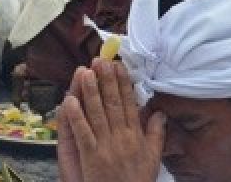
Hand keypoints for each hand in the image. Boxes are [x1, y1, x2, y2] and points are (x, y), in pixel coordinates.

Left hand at [57, 61, 164, 181]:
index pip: (129, 104)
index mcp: (136, 136)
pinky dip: (76, 116)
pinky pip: (83, 133)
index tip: (118, 65)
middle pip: (112, 104)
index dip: (122, 83)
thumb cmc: (137, 180)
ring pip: (97, 113)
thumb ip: (156, 134)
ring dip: (90, 91)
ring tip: (84, 72)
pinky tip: (70, 101)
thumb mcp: (153, 158)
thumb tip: (160, 112)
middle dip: (105, 80)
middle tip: (100, 60)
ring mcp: (106, 146)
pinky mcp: (91, 156)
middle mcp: (122, 137)